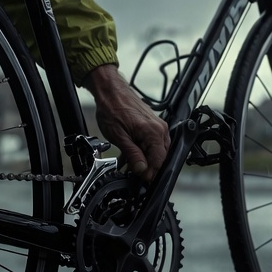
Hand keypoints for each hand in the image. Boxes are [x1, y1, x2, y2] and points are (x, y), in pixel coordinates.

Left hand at [83, 65, 167, 182]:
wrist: (111, 91)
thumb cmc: (112, 108)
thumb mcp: (119, 137)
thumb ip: (133, 155)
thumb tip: (142, 170)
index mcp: (154, 133)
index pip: (159, 162)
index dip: (150, 173)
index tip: (141, 179)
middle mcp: (160, 128)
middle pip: (161, 157)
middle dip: (149, 167)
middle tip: (135, 173)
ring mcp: (158, 125)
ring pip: (158, 150)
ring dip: (147, 159)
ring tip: (133, 163)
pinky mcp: (154, 124)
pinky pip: (155, 142)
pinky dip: (146, 150)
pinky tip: (134, 153)